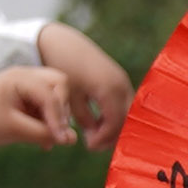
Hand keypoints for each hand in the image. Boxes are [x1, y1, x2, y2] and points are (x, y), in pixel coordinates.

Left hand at [0, 67, 75, 155]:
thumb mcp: (14, 131)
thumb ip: (45, 133)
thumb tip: (73, 139)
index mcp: (18, 78)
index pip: (51, 93)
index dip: (59, 117)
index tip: (61, 139)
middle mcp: (24, 76)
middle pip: (60, 84)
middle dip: (62, 108)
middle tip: (57, 130)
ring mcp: (25, 86)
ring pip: (56, 95)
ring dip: (56, 117)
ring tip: (48, 138)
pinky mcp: (25, 99)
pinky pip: (47, 107)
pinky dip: (48, 122)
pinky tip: (43, 140)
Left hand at [35, 20, 132, 139]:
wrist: (61, 41)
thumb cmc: (62, 67)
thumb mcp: (69, 96)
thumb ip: (83, 119)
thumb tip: (93, 137)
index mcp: (109, 90)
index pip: (115, 123)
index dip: (103, 139)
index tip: (88, 146)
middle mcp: (122, 85)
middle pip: (126, 120)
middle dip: (111, 135)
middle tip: (93, 144)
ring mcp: (123, 81)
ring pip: (127, 113)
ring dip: (113, 126)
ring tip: (94, 134)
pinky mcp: (119, 79)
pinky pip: (123, 103)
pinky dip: (114, 115)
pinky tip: (97, 121)